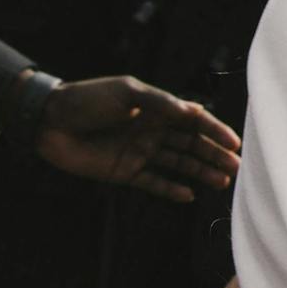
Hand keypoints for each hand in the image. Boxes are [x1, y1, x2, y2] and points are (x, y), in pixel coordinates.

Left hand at [33, 77, 240, 201]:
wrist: (49, 122)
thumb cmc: (88, 99)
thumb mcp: (127, 92)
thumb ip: (161, 104)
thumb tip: (195, 112)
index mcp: (155, 108)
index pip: (193, 121)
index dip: (215, 131)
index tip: (235, 143)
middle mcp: (151, 130)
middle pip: (191, 144)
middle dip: (214, 155)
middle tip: (237, 167)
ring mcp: (139, 152)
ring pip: (178, 164)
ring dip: (200, 172)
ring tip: (222, 182)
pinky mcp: (124, 172)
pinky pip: (153, 182)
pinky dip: (171, 189)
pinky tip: (189, 195)